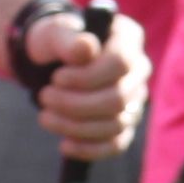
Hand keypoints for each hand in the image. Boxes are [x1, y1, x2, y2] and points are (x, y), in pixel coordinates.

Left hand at [25, 4, 147, 162]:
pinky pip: (116, 144)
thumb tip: (86, 47)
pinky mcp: (125, 123)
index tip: (56, 78)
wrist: (50, 60)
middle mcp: (138, 70)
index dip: (86, 77)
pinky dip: (89, 149)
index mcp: (128, 38)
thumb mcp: (54, 33)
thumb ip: (67, 38)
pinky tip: (64, 145)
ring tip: (45, 117)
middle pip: (117, 99)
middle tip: (45, 97)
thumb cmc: (55, 42)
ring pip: (115, 124)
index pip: (120, 63)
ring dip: (75, 126)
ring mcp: (134, 99)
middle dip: (75, 104)